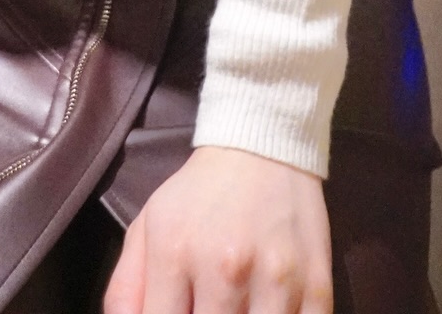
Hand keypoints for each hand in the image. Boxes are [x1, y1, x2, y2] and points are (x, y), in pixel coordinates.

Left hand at [105, 147, 331, 313]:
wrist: (262, 144)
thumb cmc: (198, 193)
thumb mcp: (148, 226)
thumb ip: (126, 289)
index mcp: (175, 253)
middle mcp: (225, 268)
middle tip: (208, 309)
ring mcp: (276, 280)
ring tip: (236, 310)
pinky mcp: (316, 286)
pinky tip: (267, 309)